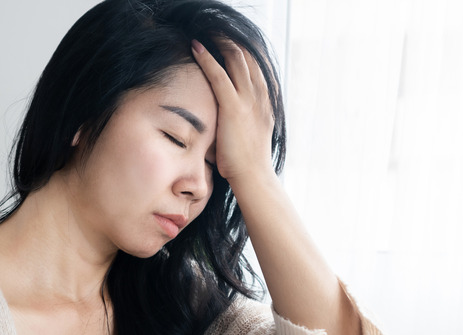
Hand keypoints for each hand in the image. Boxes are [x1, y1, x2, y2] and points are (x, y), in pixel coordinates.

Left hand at [191, 39, 274, 183]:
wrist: (255, 177)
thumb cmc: (248, 163)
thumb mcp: (249, 136)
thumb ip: (241, 122)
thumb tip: (226, 121)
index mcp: (266, 102)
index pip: (258, 66)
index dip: (244, 50)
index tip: (232, 41)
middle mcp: (260, 96)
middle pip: (248, 56)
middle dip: (232, 40)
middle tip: (216, 30)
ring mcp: (249, 101)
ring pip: (236, 59)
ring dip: (220, 42)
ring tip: (206, 32)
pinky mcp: (233, 107)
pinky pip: (219, 75)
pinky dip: (207, 58)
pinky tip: (196, 47)